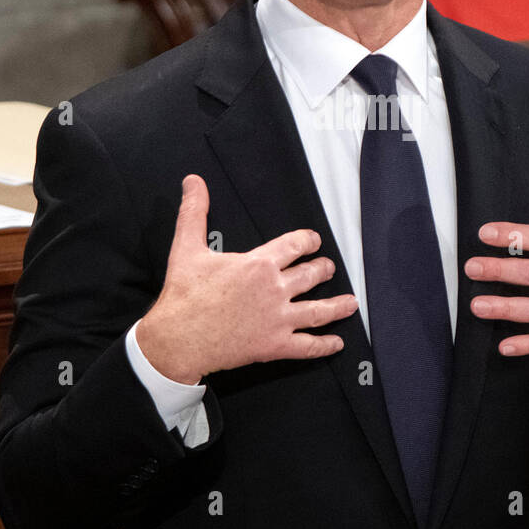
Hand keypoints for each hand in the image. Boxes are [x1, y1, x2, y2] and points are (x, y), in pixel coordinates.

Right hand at [134, 174, 357, 382]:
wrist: (178, 338)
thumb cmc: (184, 295)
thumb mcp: (187, 247)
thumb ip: (195, 212)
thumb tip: (194, 182)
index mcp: (259, 264)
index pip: (295, 245)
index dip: (308, 241)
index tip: (313, 241)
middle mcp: (275, 290)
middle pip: (311, 275)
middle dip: (322, 269)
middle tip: (328, 267)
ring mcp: (278, 319)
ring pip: (318, 311)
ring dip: (338, 306)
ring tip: (351, 302)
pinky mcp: (274, 345)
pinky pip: (307, 346)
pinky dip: (325, 345)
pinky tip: (336, 342)